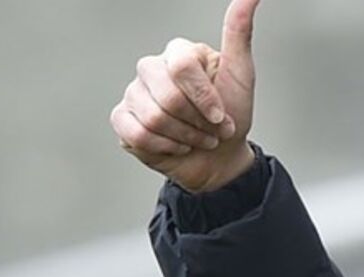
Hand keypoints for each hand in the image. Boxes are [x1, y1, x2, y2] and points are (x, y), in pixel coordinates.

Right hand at [109, 0, 260, 191]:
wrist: (220, 157)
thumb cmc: (230, 115)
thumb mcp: (241, 74)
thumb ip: (239, 33)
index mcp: (178, 53)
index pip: (182, 66)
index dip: (205, 98)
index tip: (221, 115)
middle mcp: (152, 68)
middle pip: (168, 97)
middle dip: (198, 123)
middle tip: (212, 130)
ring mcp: (134, 92)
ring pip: (154, 118)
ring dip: (186, 138)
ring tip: (197, 138)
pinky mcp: (122, 118)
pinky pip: (138, 134)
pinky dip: (165, 147)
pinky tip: (176, 145)